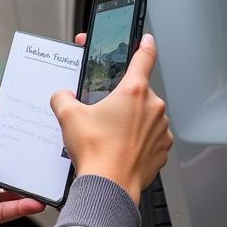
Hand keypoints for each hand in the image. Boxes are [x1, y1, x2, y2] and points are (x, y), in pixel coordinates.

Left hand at [0, 97, 45, 226]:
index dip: (15, 144)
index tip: (31, 134)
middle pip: (10, 172)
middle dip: (28, 166)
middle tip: (44, 157)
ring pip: (14, 193)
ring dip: (31, 188)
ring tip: (46, 182)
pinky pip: (10, 211)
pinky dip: (24, 206)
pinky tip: (36, 201)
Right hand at [51, 33, 172, 205]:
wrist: (109, 188)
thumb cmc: (95, 152)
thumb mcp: (69, 117)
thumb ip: (63, 97)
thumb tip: (62, 95)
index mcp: (134, 91)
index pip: (144, 57)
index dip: (144, 45)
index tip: (146, 39)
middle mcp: (153, 107)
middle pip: (139, 93)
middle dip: (122, 101)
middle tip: (104, 114)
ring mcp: (161, 128)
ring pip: (146, 117)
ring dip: (132, 122)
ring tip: (111, 136)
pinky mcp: (163, 148)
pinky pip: (151, 137)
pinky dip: (139, 141)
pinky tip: (121, 148)